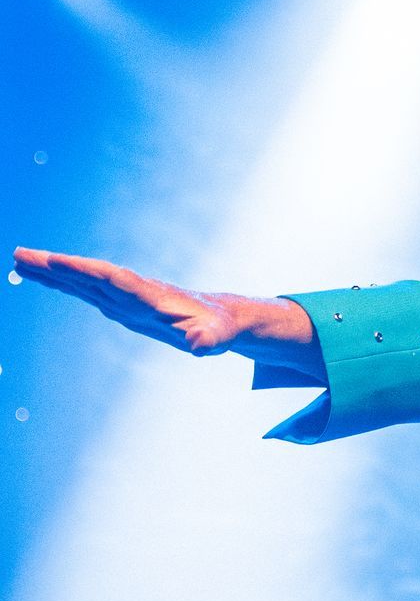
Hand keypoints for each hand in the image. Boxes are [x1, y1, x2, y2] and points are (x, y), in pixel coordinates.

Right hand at [10, 248, 314, 362]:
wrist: (218, 319)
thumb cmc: (217, 329)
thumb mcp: (216, 338)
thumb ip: (207, 339)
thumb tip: (200, 346)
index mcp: (148, 295)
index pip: (111, 279)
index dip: (84, 271)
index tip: (56, 261)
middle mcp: (130, 291)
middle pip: (87, 274)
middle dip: (55, 266)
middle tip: (19, 254)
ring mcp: (122, 296)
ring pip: (81, 280)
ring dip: (51, 272)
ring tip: (18, 260)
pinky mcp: (118, 304)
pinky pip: (84, 290)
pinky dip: (62, 283)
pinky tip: (41, 277)